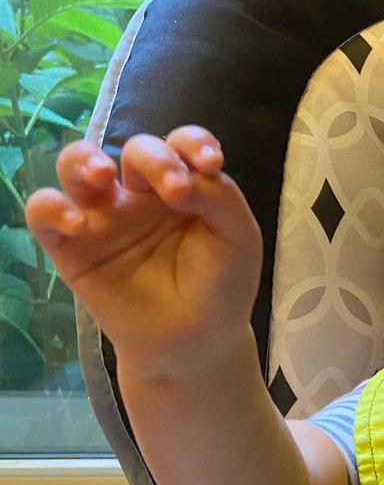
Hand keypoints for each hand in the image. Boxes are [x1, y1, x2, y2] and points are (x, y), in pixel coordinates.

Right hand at [25, 126, 261, 379]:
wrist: (199, 342)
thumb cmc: (222, 286)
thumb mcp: (239, 237)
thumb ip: (219, 197)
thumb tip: (180, 175)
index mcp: (184, 186)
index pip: (181, 144)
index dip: (193, 142)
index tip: (210, 163)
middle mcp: (142, 195)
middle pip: (135, 150)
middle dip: (153, 158)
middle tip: (173, 187)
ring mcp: (105, 219)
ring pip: (76, 165)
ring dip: (82, 159)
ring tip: (101, 174)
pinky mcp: (73, 248)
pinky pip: (43, 214)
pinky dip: (50, 208)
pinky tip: (78, 224)